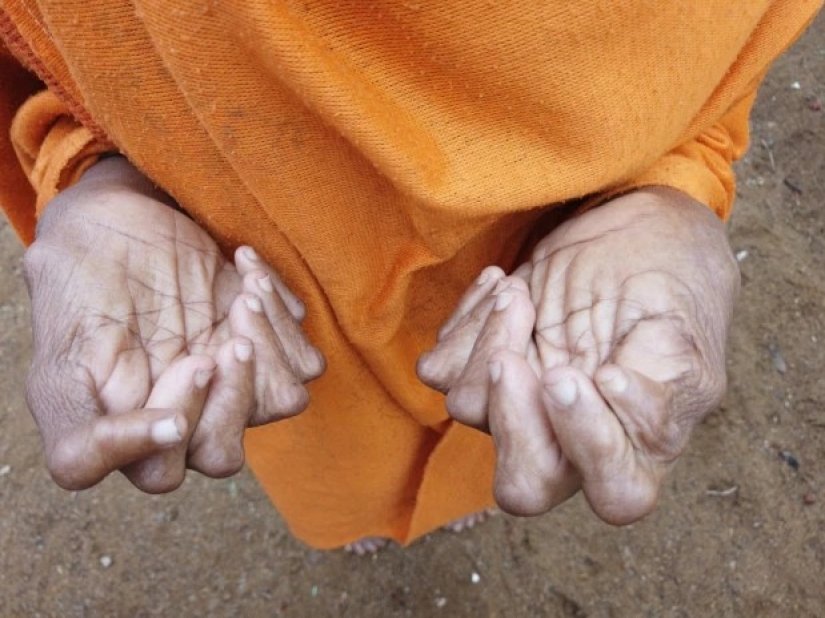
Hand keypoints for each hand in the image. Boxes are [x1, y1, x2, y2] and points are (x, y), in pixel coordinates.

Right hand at [23, 157, 323, 492]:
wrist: (118, 221)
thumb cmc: (80, 283)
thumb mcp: (59, 351)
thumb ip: (77, 422)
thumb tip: (138, 452)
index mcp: (133, 425)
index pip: (159, 471)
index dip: (172, 430)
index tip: (192, 365)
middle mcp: (188, 412)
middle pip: (224, 454)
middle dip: (231, 396)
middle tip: (226, 343)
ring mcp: (233, 381)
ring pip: (281, 403)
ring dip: (268, 346)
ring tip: (243, 295)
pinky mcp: (267, 346)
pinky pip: (305, 359)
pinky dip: (283, 310)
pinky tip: (244, 267)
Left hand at [419, 188, 738, 523]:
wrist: (629, 225)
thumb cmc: (666, 275)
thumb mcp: (681, 318)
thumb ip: (667, 374)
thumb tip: (610, 392)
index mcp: (638, 442)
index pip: (614, 490)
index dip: (592, 441)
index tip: (593, 373)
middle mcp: (570, 437)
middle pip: (523, 486)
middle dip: (513, 421)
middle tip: (516, 359)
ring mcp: (518, 404)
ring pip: (470, 409)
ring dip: (490, 342)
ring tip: (519, 292)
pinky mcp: (482, 367)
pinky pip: (442, 366)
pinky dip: (465, 320)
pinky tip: (502, 282)